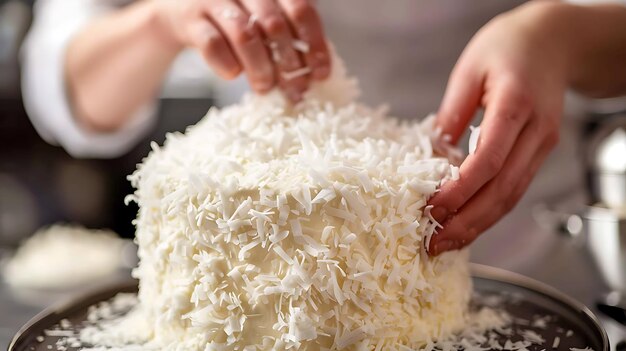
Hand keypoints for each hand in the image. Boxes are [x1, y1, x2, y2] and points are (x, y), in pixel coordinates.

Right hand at [155, 0, 329, 100]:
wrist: (179, 10)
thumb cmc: (231, 18)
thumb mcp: (262, 18)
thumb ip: (288, 35)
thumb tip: (315, 72)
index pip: (301, 8)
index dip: (314, 43)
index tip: (321, 73)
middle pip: (274, 24)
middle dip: (288, 63)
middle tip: (294, 90)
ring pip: (244, 35)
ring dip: (260, 68)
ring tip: (265, 88)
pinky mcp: (190, 18)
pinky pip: (212, 44)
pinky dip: (227, 64)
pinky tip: (233, 75)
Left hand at [427, 2, 566, 254]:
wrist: (555, 41)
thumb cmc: (508, 47)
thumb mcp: (469, 69)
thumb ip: (451, 113)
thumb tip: (432, 155)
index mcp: (516, 105)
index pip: (489, 160)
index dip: (460, 190)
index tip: (432, 209)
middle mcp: (536, 131)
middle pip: (503, 189)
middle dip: (468, 222)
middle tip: (435, 243)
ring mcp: (543, 144)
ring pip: (512, 196)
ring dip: (479, 225)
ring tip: (446, 243)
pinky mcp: (539, 151)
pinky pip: (515, 187)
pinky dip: (490, 210)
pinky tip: (468, 223)